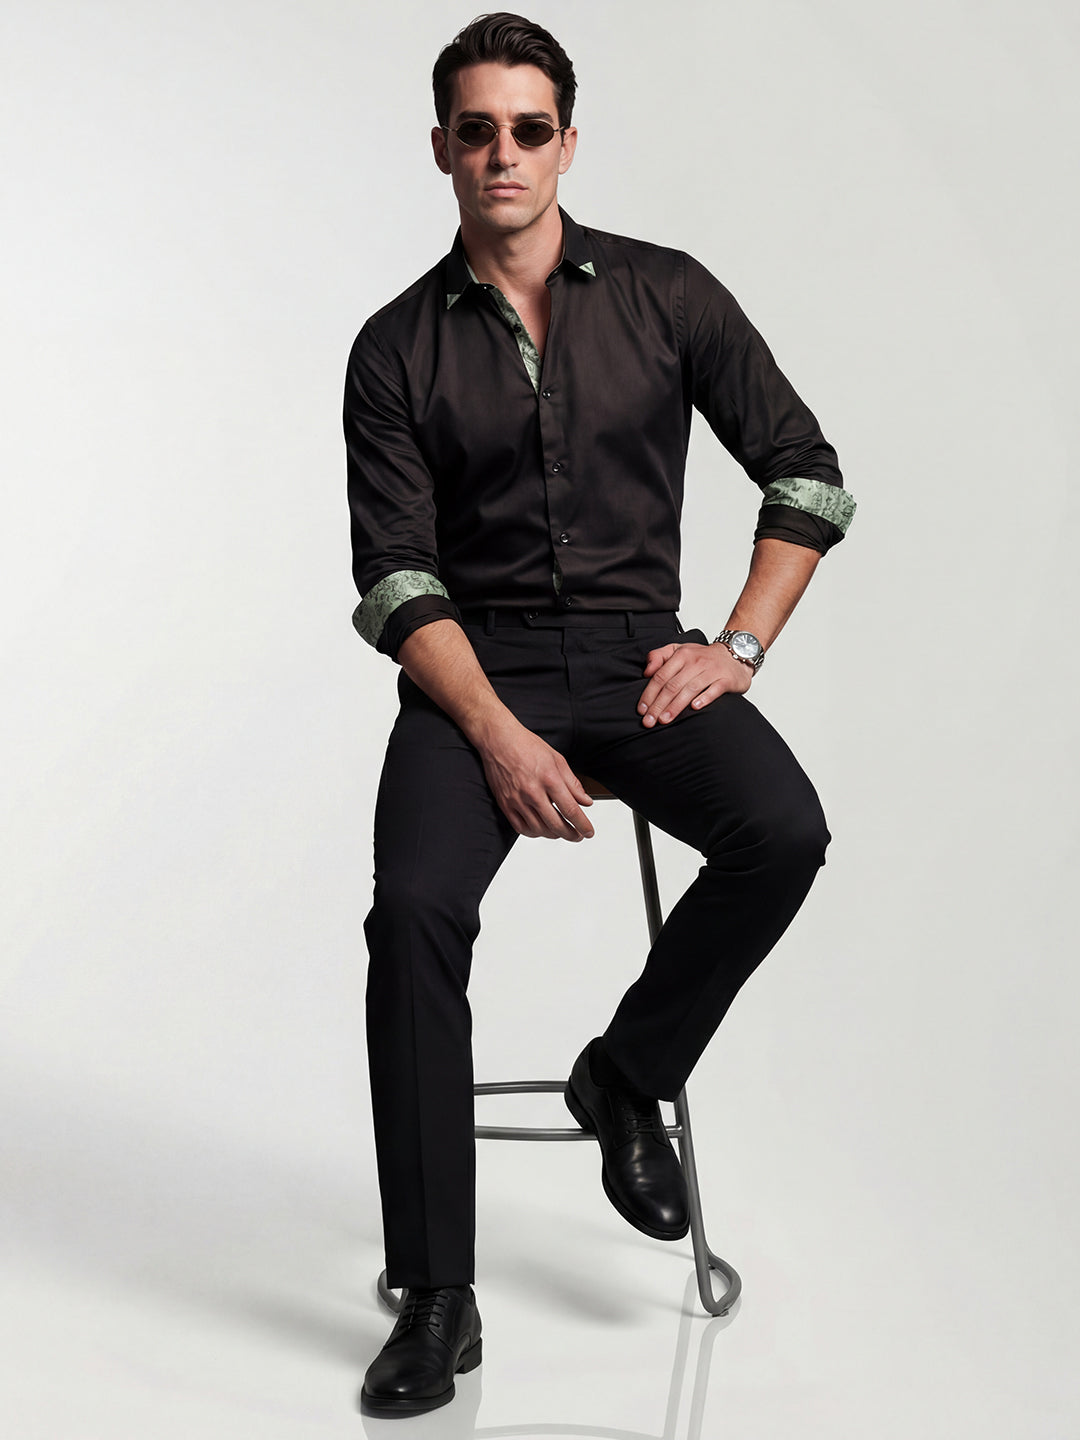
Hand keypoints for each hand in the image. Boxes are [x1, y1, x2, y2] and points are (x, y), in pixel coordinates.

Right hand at [479, 722, 594, 840]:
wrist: (499, 740)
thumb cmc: (527, 746)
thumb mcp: (557, 760)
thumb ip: (573, 783)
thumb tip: (586, 801)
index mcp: (549, 779)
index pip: (571, 810)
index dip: (582, 825)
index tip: (588, 832)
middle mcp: (533, 792)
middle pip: (556, 824)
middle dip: (571, 834)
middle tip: (578, 835)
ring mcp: (517, 800)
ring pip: (539, 830)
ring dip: (554, 835)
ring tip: (561, 831)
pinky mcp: (505, 804)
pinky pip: (521, 828)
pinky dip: (534, 833)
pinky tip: (541, 829)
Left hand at [637, 641, 751, 727]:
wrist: (735, 653)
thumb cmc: (702, 657)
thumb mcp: (679, 650)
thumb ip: (659, 656)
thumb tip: (646, 672)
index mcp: (681, 655)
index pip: (661, 676)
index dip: (649, 694)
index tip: (642, 710)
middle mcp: (695, 662)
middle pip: (672, 685)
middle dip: (658, 705)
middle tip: (649, 721)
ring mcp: (712, 670)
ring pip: (690, 689)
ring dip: (676, 706)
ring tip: (664, 719)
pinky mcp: (726, 679)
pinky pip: (714, 689)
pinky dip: (704, 698)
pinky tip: (695, 708)